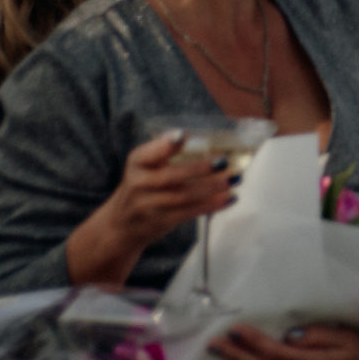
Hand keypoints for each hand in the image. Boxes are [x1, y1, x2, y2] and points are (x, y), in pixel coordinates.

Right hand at [93, 130, 237, 256]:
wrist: (123, 223)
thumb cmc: (144, 184)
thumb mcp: (145, 164)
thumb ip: (166, 151)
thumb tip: (202, 136)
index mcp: (137, 163)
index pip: (147, 154)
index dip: (164, 146)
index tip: (183, 136)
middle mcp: (139, 184)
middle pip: (170, 177)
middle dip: (199, 169)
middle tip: (223, 161)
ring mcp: (149, 205)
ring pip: (183, 197)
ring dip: (212, 188)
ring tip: (235, 178)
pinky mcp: (161, 221)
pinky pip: (189, 213)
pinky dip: (211, 205)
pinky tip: (230, 197)